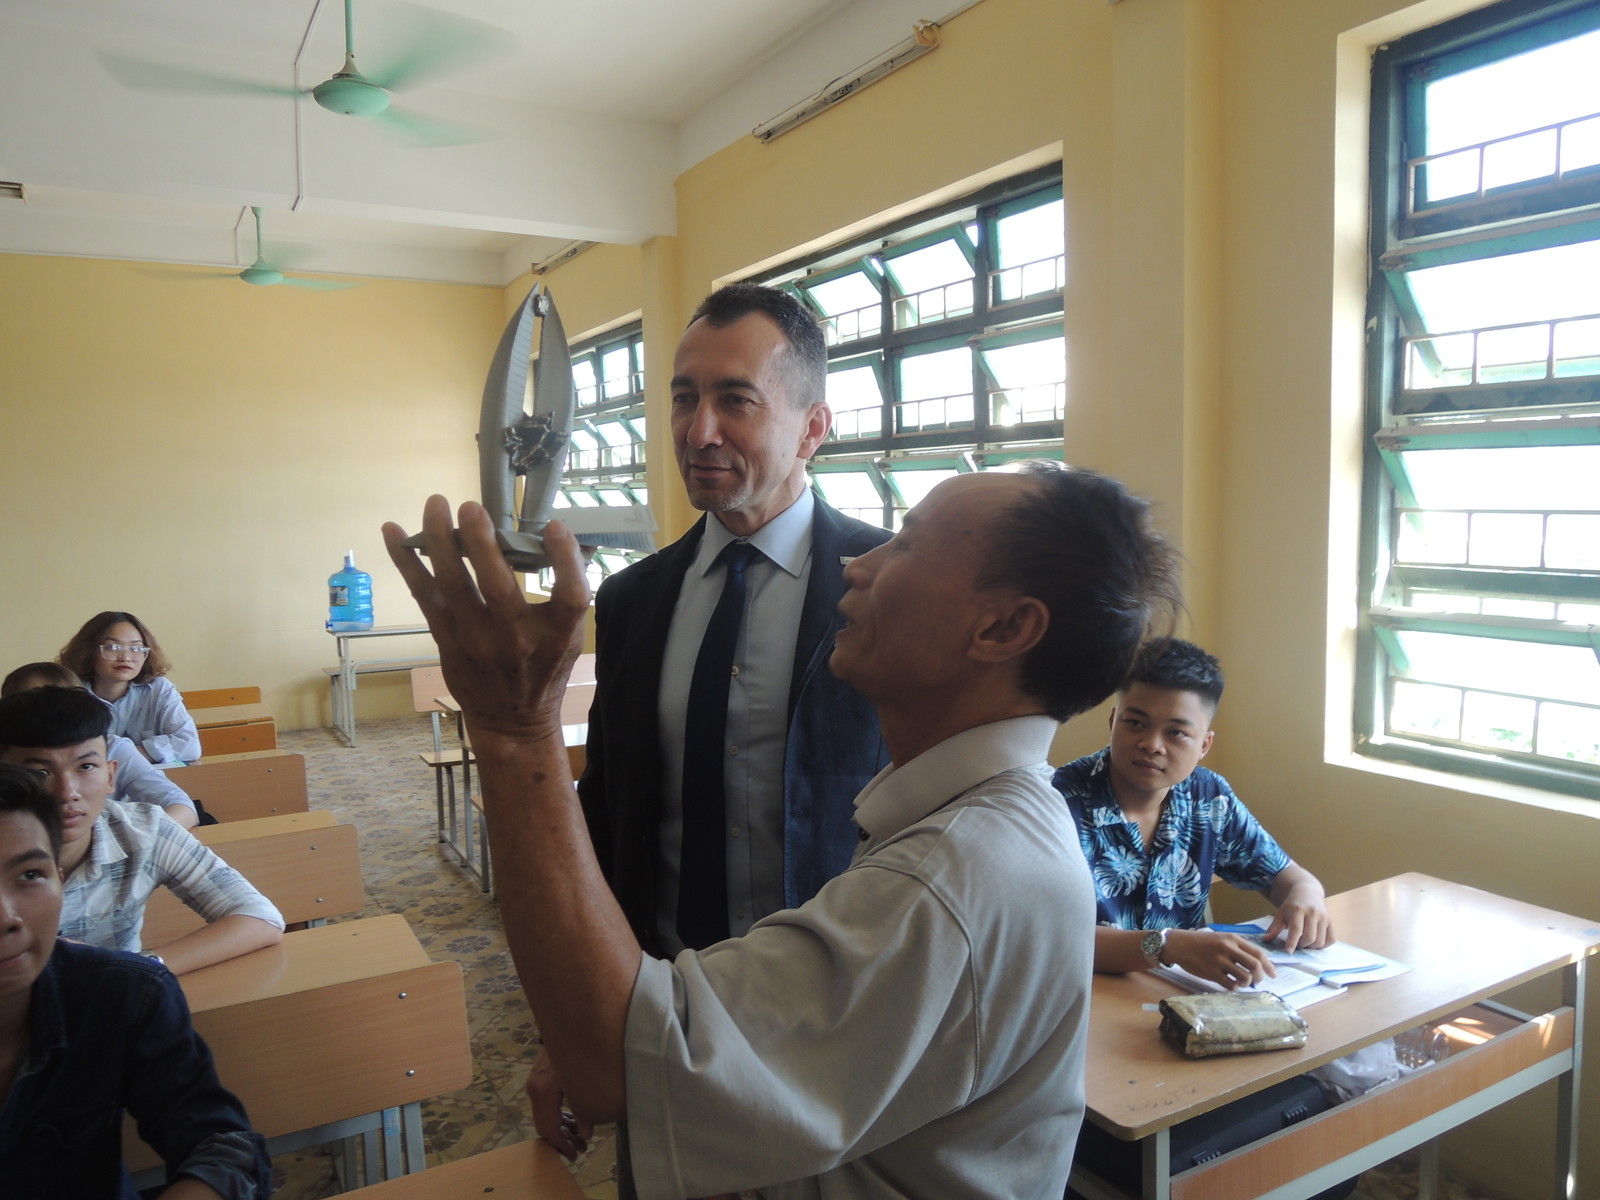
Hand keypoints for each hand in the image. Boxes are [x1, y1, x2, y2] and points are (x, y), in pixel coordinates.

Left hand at [382, 497, 590, 746]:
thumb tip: (561, 533)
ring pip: (453, 585)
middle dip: (481, 542)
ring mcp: (476, 641)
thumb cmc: (544, 671)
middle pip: (497, 585)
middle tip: (470, 507)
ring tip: (435, 504)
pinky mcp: (447, 640)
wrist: (512, 722)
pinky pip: (423, 595)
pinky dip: (406, 562)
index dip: (566, 558)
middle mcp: (516, 639)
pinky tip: (392, 531)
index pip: (570, 594)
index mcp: (556, 635)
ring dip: (439, 541)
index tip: (555, 526)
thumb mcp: (568, 637)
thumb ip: (565, 592)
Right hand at [526, 1046, 592, 1160]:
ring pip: (545, 1115)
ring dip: (562, 1129)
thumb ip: (586, 1110)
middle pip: (544, 1125)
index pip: (549, 1128)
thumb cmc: (580, 1050)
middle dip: (562, 1140)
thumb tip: (585, 1135)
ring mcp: (535, 1083)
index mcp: (544, 1091)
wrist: (569, 1021)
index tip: (575, 1154)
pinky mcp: (540, 1078)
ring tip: (580, 1137)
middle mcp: (535, 1089)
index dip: (562, 1145)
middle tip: (581, 1149)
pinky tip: (574, 1120)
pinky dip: (559, 1115)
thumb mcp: (585, 1082)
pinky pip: (547, 1104)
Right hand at [1166, 929, 1275, 988]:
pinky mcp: (1211, 973)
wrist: (1179, 944)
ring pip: (1244, 977)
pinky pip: (1230, 985)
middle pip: (1254, 966)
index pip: (1258, 953)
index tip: (1273, 975)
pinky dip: (1234, 987)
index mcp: (1233, 939)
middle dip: (1260, 977)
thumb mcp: (1222, 938)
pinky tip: (1230, 984)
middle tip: (1257, 981)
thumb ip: (1238, 948)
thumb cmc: (1202, 942)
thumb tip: (1258, 965)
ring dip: (1246, 983)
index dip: (1268, 966)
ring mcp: (1219, 961)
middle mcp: (1228, 949)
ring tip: (1241, 982)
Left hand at [1264, 890, 1334, 952]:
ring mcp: (1324, 917)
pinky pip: (1331, 939)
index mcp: (1298, 910)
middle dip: (1302, 945)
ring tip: (1304, 943)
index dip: (1292, 942)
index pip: (1296, 929)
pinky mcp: (1330, 921)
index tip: (1289, 951)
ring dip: (1312, 947)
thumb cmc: (1292, 905)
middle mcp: (1313, 913)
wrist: (1307, 893)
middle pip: (1310, 937)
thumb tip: (1266, 940)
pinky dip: (1323, 945)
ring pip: (1320, 941)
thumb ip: (1274, 927)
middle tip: (1297, 945)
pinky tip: (1315, 942)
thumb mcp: (1281, 913)